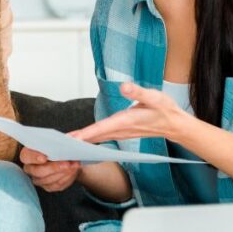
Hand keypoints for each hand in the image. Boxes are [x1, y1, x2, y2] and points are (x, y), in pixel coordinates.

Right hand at [21, 144, 81, 192]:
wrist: (69, 158)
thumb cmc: (62, 147)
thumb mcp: (66, 138)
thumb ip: (70, 137)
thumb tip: (76, 139)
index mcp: (29, 153)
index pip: (26, 156)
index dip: (34, 157)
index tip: (45, 157)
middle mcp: (31, 168)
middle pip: (37, 171)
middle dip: (53, 167)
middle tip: (67, 163)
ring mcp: (39, 179)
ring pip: (48, 180)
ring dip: (63, 173)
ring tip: (74, 165)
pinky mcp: (48, 186)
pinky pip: (56, 185)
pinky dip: (66, 178)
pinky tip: (73, 171)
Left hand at [73, 83, 190, 144]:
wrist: (174, 125)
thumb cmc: (164, 109)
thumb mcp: (154, 97)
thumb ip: (138, 92)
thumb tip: (124, 86)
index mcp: (126, 121)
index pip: (102, 128)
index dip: (86, 134)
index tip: (72, 139)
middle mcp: (121, 129)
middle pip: (94, 137)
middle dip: (77, 141)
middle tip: (58, 145)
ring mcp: (120, 133)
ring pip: (96, 139)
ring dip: (81, 141)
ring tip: (63, 143)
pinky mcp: (121, 132)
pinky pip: (101, 138)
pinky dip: (89, 139)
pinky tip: (80, 140)